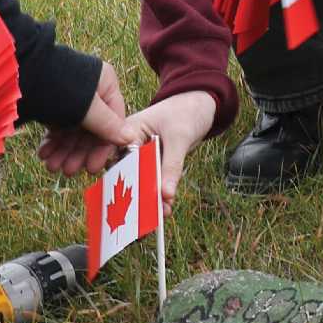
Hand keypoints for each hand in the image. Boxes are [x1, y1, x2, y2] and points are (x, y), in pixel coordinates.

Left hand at [36, 60, 132, 178]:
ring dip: (64, 151)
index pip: (113, 122)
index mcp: (106, 84)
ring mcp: (71, 99)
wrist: (21, 70)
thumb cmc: (58, 84)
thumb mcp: (87, 107)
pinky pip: (58, 128)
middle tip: (69, 171)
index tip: (93, 167)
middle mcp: (91, 92)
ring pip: (72, 132)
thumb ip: (108, 125)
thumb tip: (131, 138)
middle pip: (91, 130)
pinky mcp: (53, 104)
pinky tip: (44, 156)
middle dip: (78, 152)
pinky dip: (53, 143)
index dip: (103, 147)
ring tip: (52, 167)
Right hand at [119, 90, 217, 207]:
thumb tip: (165, 195)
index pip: (120, 159)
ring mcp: (143, 154)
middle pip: (129, 174)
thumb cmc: (186, 111)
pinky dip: (160, 195)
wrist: (202, 105)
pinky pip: (155, 181)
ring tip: (158, 217)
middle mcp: (132, 144)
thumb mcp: (179, 137)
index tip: (129, 203)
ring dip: (149, 199)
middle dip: (134, 195)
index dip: (123, 182)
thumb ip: (171, 165)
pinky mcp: (155, 162)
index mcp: (128, 131)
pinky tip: (166, 209)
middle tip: (141, 216)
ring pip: (142, 181)